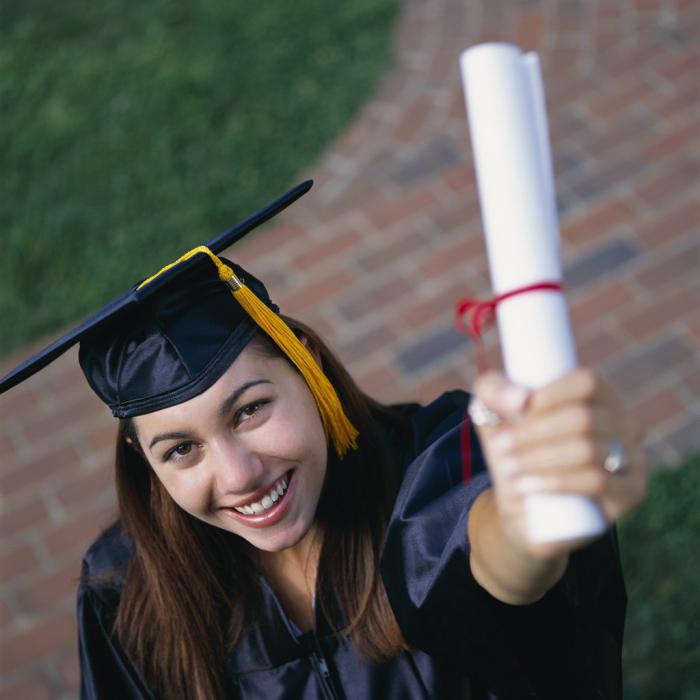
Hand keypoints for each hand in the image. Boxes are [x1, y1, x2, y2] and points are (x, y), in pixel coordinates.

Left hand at [471, 368, 647, 560]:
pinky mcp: (631, 491)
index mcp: (597, 395)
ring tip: (509, 468)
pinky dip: (557, 482)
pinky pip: (599, 482)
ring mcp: (632, 457)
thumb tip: (519, 400)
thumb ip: (494, 390)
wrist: (522, 506)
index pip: (587, 382)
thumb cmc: (514, 448)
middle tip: (501, 446)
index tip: (515, 410)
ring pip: (588, 450)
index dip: (550, 394)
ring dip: (539, 459)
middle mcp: (622, 422)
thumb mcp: (492, 412)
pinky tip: (528, 486)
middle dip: (533, 433)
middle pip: (583, 418)